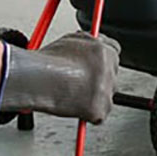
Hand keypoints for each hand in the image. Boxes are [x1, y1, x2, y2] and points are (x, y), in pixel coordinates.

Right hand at [0, 32, 119, 124]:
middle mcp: (110, 70)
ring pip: (105, 98)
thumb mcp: (72, 39)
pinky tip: (72, 107)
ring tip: (70, 95)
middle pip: (111, 77)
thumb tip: (91, 41)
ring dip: (92, 99)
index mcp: (106, 50)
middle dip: (98, 82)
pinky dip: (87, 115)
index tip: (94, 66)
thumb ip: (88, 41)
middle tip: (79, 84)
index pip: (114, 53)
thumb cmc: (51, 60)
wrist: (42, 78)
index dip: (102, 60)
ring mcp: (107, 91)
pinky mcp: (100, 110)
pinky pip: (98, 116)